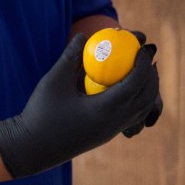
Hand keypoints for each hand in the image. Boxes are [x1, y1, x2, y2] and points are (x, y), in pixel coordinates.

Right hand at [0, 33, 161, 180]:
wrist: (33, 149)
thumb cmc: (41, 113)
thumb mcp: (54, 81)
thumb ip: (71, 57)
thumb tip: (84, 35)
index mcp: (105, 109)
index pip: (136, 83)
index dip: (143, 63)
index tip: (142, 47)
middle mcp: (114, 123)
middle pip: (147, 97)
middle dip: (151, 75)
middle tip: (146, 56)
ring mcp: (112, 131)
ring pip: (143, 109)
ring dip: (147, 89)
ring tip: (142, 69)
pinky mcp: (108, 135)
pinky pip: (132, 116)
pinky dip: (137, 100)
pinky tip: (127, 86)